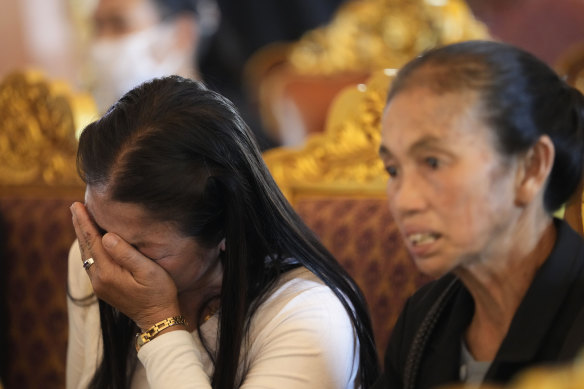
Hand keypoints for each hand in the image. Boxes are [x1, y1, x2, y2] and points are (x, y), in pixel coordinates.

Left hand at [71, 202, 180, 329]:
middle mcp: (99, 279)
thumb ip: (126, 253)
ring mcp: (100, 285)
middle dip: (80, 226)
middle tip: (74, 207)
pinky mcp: (104, 288)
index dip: (85, 222)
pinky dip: (89, 248)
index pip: (93, 241)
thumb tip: (106, 236)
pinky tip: (91, 242)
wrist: (158, 319)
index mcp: (108, 272)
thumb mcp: (147, 270)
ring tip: (80, 220)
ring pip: (87, 255)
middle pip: (85, 247)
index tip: (77, 205)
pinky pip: (92, 263)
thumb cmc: (159, 292)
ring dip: (83, 237)